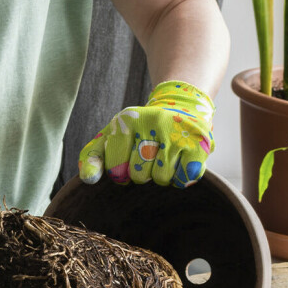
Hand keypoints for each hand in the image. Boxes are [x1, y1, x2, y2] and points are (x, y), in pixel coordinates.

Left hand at [78, 80, 214, 187]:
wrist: (181, 108)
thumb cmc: (139, 130)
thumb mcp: (111, 136)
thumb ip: (92, 157)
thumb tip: (88, 179)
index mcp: (128, 119)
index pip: (115, 168)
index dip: (120, 173)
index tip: (126, 160)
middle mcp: (154, 122)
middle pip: (138, 175)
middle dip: (141, 174)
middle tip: (148, 157)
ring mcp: (179, 132)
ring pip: (161, 178)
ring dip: (160, 176)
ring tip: (163, 157)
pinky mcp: (199, 144)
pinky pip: (182, 179)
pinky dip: (179, 178)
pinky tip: (178, 162)